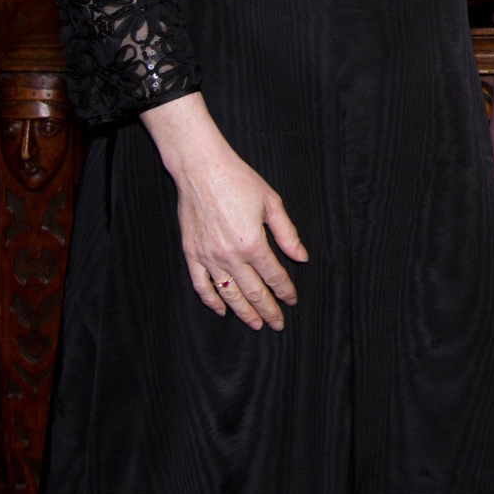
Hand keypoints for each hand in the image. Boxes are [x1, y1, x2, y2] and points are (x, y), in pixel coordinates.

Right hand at [142, 94, 307, 330]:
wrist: (201, 169)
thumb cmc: (238, 181)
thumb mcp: (271, 203)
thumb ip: (287, 234)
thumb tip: (301, 257)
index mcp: (253, 243)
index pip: (274, 276)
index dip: (285, 291)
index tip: (292, 301)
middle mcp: (231, 256)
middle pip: (254, 292)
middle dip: (268, 310)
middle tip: (277, 324)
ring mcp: (209, 257)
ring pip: (229, 294)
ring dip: (244, 312)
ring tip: (255, 324)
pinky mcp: (191, 254)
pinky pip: (201, 285)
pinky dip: (212, 301)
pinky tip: (222, 310)